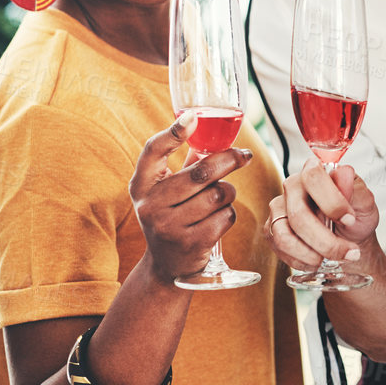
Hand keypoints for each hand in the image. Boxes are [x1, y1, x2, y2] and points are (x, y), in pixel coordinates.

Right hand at [129, 111, 252, 284]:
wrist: (166, 267)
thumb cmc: (172, 217)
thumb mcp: (166, 193)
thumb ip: (185, 166)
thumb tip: (215, 133)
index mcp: (142, 185)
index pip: (152, 151)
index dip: (173, 133)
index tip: (193, 117)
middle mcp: (151, 205)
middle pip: (201, 172)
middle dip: (229, 160)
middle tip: (244, 156)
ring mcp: (169, 226)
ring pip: (218, 194)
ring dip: (228, 193)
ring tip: (220, 198)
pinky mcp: (191, 243)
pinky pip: (226, 216)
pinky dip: (229, 214)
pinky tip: (217, 220)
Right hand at [266, 160, 377, 269]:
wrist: (349, 241)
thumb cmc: (355, 219)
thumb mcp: (365, 203)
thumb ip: (355, 189)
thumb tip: (342, 174)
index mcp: (316, 171)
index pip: (313, 177)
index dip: (331, 202)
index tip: (349, 220)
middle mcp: (294, 186)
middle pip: (298, 214)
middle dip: (326, 241)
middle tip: (349, 252)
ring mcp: (280, 208)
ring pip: (285, 236)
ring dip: (312, 254)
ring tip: (332, 258)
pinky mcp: (272, 228)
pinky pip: (280, 248)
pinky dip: (302, 260)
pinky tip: (317, 260)